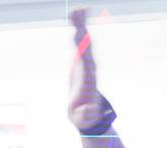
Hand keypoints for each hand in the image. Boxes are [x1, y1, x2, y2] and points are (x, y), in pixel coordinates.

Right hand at [68, 8, 107, 129]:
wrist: (88, 112)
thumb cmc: (84, 116)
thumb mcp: (84, 118)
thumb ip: (87, 114)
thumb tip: (89, 111)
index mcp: (89, 77)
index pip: (85, 59)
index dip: (82, 46)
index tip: (78, 34)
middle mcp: (90, 66)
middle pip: (86, 44)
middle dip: (82, 29)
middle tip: (80, 12)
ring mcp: (86, 61)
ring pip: (84, 39)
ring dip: (80, 24)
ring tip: (78, 9)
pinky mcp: (82, 59)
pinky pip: (80, 40)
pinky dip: (77, 27)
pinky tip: (75, 15)